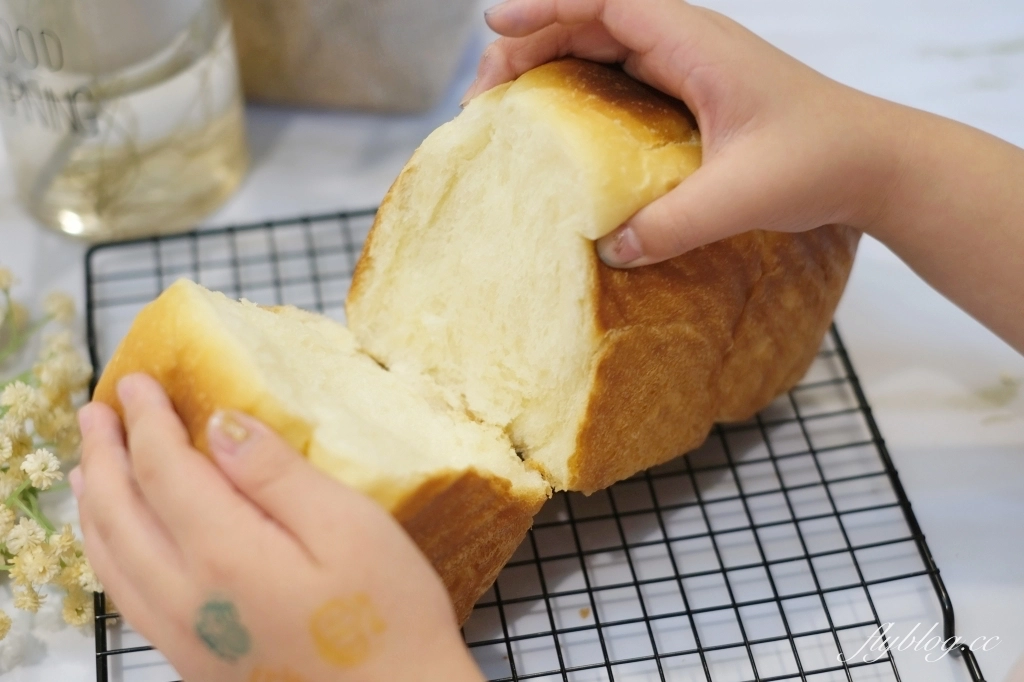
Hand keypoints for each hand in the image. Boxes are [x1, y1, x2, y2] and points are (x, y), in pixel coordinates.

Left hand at [73, 373, 482, 681]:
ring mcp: (183, 635)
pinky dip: (106, 552)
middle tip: (98, 410)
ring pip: (111, 558)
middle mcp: (186, 597)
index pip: (163, 470)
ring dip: (95, 502)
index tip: (138, 382)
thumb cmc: (386, 614)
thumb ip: (278, 474)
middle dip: (104, 454)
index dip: (147, 420)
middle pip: (121, 512)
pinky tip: (116, 539)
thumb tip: (222, 426)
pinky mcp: (192, 660)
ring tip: (87, 465)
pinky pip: (125, 596)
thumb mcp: (349, 526)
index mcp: (226, 554)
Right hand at [462, 0, 902, 266]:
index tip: (495, 25)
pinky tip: (555, 137)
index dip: (547, 3)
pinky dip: (577, 98)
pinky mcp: (687, 100)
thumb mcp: (743, 194)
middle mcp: (686, 45)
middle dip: (528, 46)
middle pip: (588, 21)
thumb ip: (674, 223)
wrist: (874, 162)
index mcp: (696, 43)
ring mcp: (686, 70)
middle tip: (482, 98)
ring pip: (598, 51)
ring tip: (502, 112)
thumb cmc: (823, 159)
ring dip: (547, 70)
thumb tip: (606, 249)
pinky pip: (617, 84)